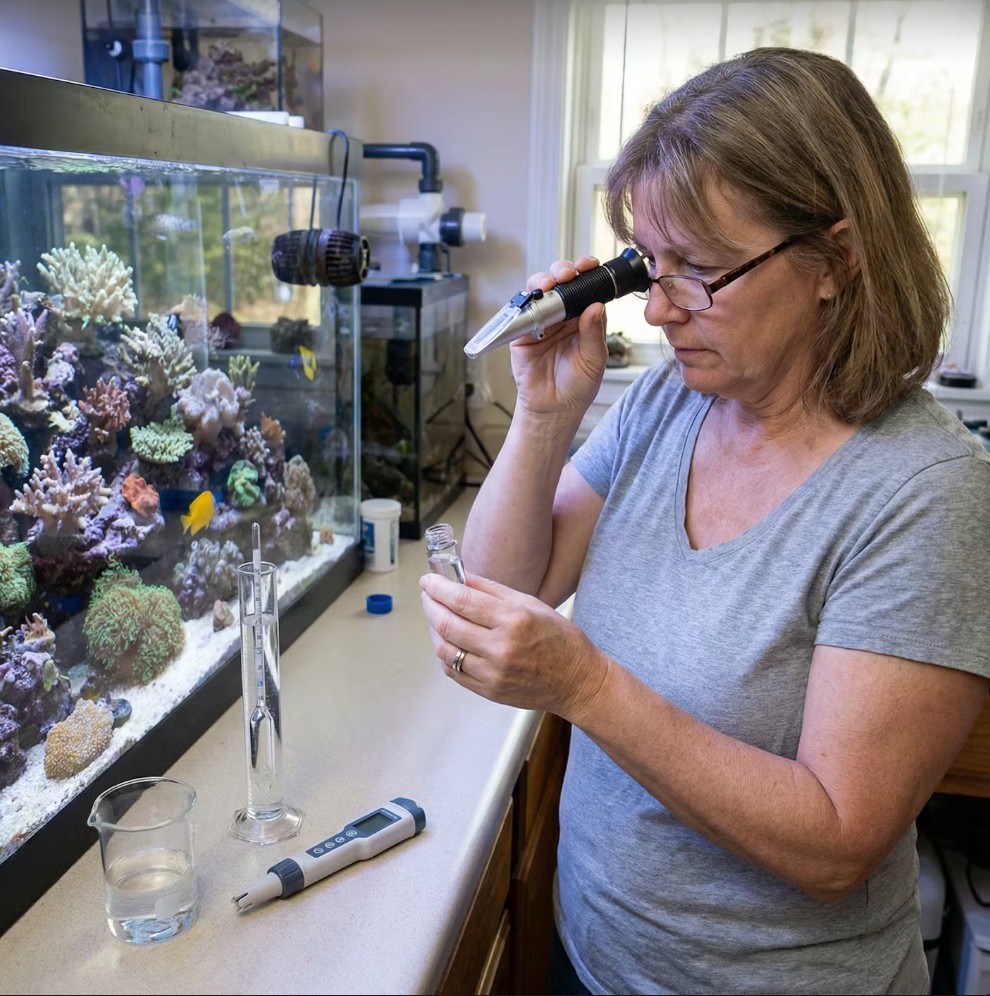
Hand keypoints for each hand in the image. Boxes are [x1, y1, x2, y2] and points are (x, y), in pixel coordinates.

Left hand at [419, 570, 609, 718]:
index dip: (438, 588)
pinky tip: (448, 641)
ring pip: (444, 650)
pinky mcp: (488, 691)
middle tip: (427, 594)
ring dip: (433, 629)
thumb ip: (493, 590)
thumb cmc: (560, 640)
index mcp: (514, 620)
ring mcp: (493, 673)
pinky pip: (453, 671)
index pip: (462, 600)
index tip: (428, 580)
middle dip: (430, 605)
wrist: (577, 681)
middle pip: (447, 624)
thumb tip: (462, 578)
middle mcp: (501, 648)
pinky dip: (444, 653)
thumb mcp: (532, 604)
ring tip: (436, 616)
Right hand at [510, 256, 609, 419]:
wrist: (553, 409)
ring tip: (549, 284)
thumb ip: (594, 332)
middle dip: (564, 271)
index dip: (588, 273)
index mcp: (584, 319)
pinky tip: (533, 300)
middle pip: (562, 283)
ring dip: (543, 281)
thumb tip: (596, 305)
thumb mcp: (594, 359)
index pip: (587, 288)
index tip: (590, 266)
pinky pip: (521, 310)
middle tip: (568, 274)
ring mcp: (541, 321)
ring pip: (540, 290)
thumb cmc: (577, 386)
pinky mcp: (522, 331)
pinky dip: (525, 301)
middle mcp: (563, 316)